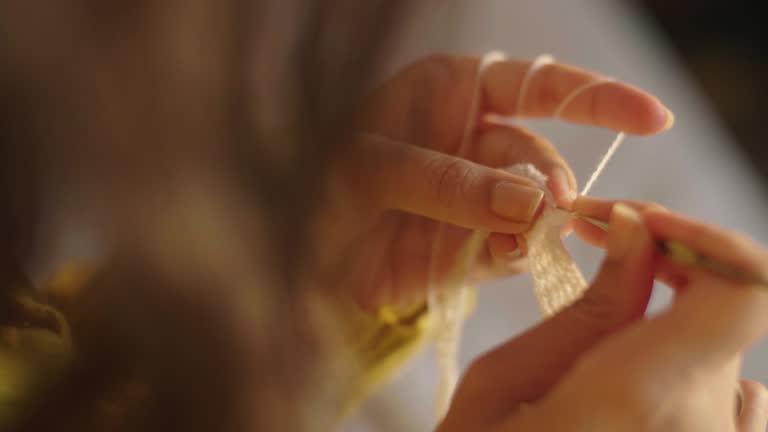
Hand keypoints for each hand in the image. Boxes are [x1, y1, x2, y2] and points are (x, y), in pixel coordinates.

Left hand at [313, 55, 672, 308]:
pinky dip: (512, 257)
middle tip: (549, 206)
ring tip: (520, 240)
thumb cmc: (314, 185)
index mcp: (449, 94)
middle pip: (537, 155)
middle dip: (548, 179)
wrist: (289, 254)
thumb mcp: (368, 169)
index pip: (537, 85)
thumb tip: (530, 203)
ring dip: (535, 225)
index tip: (651, 116)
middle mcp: (469, 141)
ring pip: (530, 208)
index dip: (596, 98)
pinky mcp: (467, 247)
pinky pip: (508, 251)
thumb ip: (447, 181)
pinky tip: (502, 258)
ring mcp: (474, 197)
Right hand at [439, 199, 767, 431]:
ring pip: (726, 360)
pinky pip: (738, 408)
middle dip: (664, 272)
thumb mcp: (507, 381)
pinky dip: (695, 381)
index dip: (706, 239)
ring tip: (603, 350)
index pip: (747, 287)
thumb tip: (639, 232)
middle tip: (601, 252)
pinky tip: (637, 399)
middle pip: (722, 315)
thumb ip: (591, 307)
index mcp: (641, 397)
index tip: (640, 227)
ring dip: (672, 331)